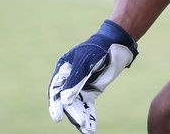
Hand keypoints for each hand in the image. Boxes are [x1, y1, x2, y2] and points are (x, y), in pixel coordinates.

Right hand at [47, 19, 137, 133]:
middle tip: (80, 123)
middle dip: (72, 113)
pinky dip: (89, 116)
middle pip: (66, 101)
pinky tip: (90, 128)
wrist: (115, 44)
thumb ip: (74, 81)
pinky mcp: (91, 91)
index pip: (55, 90)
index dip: (55, 105)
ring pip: (77, 106)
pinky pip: (87, 106)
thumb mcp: (84, 62)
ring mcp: (80, 86)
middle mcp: (69, 80)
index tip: (57, 117)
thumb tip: (65, 101)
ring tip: (86, 129)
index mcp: (63, 70)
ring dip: (81, 118)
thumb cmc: (96, 49)